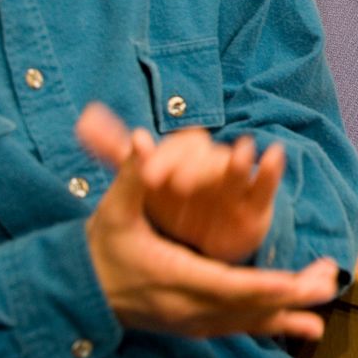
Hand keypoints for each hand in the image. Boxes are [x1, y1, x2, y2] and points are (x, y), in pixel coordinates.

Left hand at [76, 104, 283, 263]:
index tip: (140, 154)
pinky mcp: (256, 203)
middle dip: (191, 166)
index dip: (158, 152)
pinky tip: (274, 155)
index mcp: (180, 157)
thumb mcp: (143, 181)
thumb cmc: (174, 204)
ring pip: (233, 167)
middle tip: (176, 182)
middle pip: (201, 157)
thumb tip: (83, 117)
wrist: (207, 240)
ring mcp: (233, 182)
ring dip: (237, 160)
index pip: (171, 147)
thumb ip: (117, 151)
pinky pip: (265, 182)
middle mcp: (208, 164)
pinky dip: (271, 169)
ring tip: (241, 152)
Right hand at [77, 105, 338, 338]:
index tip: (297, 283)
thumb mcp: (114, 209)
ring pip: (247, 322)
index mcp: (172, 275)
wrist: (78, 292)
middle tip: (329, 284)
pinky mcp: (193, 326)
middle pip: (246, 308)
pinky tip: (305, 328)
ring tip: (325, 305)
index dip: (263, 286)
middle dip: (290, 298)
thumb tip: (139, 138)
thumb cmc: (100, 246)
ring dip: (288, 315)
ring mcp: (190, 321)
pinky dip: (272, 327)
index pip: (225, 285)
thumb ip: (131, 175)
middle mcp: (186, 306)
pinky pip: (239, 328)